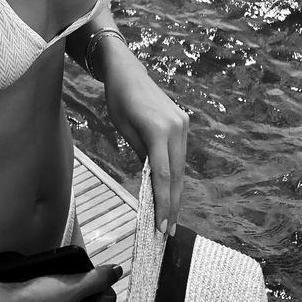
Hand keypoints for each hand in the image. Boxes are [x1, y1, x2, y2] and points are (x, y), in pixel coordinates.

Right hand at [3, 265, 119, 301]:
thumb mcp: (70, 286)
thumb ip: (96, 279)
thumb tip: (117, 270)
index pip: (109, 296)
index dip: (101, 280)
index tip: (91, 273)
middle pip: (94, 295)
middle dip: (86, 282)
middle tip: (71, 278)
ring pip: (77, 293)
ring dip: (71, 282)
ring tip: (58, 279)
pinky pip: (63, 294)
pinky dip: (59, 286)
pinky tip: (49, 283)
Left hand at [103, 48, 188, 235]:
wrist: (128, 71)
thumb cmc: (118, 99)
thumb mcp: (124, 129)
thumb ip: (141, 155)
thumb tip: (152, 182)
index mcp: (159, 129)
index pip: (163, 174)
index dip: (162, 202)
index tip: (161, 225)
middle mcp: (176, 126)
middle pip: (176, 174)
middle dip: (171, 203)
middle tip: (167, 230)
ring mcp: (183, 123)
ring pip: (181, 166)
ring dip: (175, 191)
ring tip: (168, 217)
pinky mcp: (183, 122)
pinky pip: (180, 154)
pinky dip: (175, 173)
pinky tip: (170, 190)